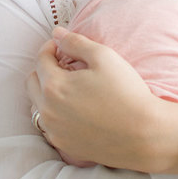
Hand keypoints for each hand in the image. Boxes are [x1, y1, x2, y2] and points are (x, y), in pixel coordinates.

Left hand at [26, 28, 177, 174]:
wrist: (145, 135)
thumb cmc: (126, 93)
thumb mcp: (104, 57)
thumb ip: (75, 42)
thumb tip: (57, 33)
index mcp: (54, 86)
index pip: (40, 60)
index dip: (51, 48)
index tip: (62, 45)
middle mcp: (47, 111)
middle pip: (32, 83)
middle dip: (44, 69)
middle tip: (64, 64)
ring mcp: (54, 131)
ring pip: (38, 105)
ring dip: (46, 92)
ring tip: (69, 87)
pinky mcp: (64, 145)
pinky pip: (49, 125)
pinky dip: (54, 113)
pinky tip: (73, 109)